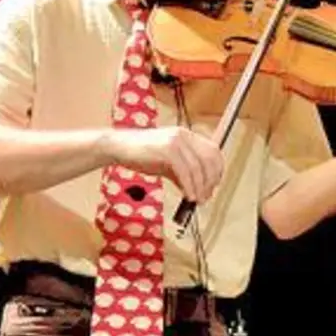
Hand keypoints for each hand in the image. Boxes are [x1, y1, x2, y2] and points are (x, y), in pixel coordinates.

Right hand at [104, 127, 224, 202]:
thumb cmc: (141, 154)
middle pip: (210, 159)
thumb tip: (197, 191)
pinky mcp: (167, 149)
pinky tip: (189, 196)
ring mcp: (176, 141)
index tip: (214, 185)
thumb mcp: (167, 165)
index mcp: (187, 135)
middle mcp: (184, 135)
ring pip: (198, 167)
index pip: (213, 151)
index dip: (217, 170)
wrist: (117, 147)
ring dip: (201, 187)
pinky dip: (190, 186)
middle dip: (211, 180)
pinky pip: (185, 171)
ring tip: (198, 200)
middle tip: (207, 196)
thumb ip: (182, 175)